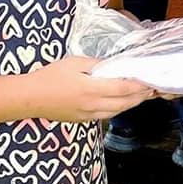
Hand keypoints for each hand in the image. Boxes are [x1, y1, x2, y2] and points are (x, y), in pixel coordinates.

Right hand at [32, 56, 154, 121]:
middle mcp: (92, 105)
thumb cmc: (50, 76)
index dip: (138, 85)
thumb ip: (95, 65)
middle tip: (152, 89)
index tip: (149, 80)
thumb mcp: (74, 63)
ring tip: (141, 96)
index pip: (122, 88)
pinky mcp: (83, 120)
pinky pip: (106, 115)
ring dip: (131, 104)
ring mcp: (88, 115)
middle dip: (140, 96)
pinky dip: (118, 108)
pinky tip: (121, 102)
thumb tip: (111, 66)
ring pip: (116, 112)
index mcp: (91, 89)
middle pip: (123, 103)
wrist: (30, 98)